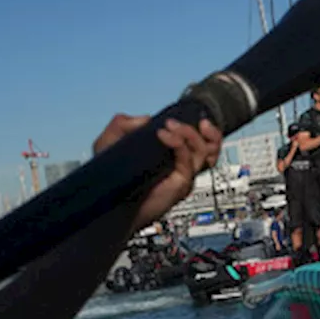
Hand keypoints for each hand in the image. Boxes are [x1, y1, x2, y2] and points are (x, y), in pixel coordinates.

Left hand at [93, 114, 222, 230]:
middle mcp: (182, 167)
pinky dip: (179, 144)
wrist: (108, 201)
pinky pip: (188, 161)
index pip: (201, 143)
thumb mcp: (109, 142)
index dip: (205, 130)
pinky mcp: (181, 185)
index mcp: (173, 157)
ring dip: (188, 133)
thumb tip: (146, 119)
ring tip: (167, 128)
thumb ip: (123, 124)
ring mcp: (183, 176)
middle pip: (211, 147)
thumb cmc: (110, 179)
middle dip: (205, 130)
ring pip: (203, 151)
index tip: (193, 117)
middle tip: (177, 122)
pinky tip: (162, 136)